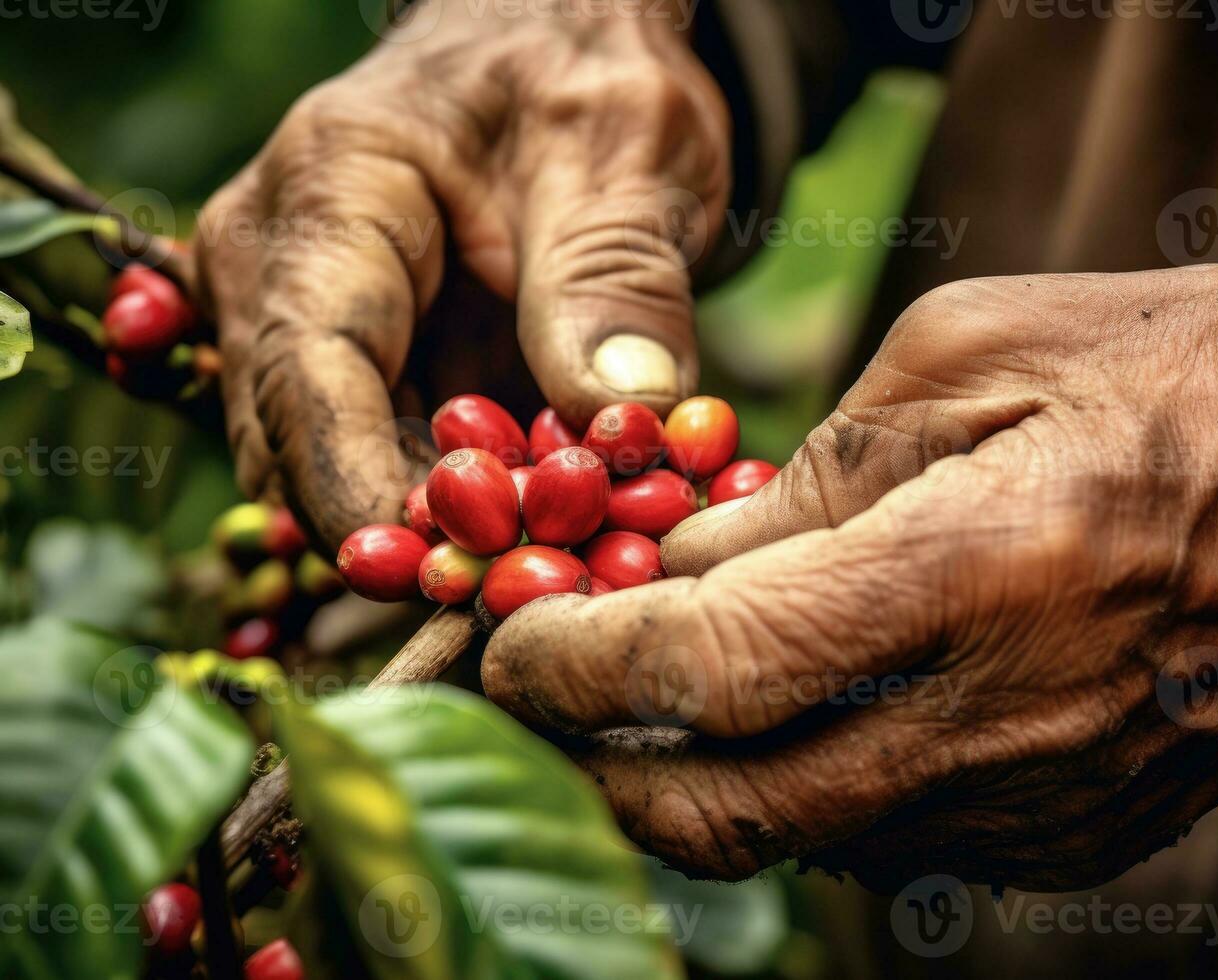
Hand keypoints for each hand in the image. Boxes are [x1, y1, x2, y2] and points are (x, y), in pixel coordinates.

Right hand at [195, 0, 726, 545]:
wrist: (566, 47)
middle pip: (303, 442)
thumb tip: (622, 419)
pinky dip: (469, 511)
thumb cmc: (583, 75)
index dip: (356, 484)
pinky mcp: (368, 374)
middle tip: (523, 589)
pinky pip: (394, 468)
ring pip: (342, 473)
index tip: (435, 570)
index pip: (307, 365)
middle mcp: (285, 268)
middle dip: (405, 532)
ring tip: (553, 566)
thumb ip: (614, 277)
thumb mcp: (622, 152)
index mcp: (328, 196)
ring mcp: (316, 327)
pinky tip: (550, 534)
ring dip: (441, 534)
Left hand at [481, 265, 1217, 890]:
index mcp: (972, 572)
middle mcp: (997, 721)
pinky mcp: (1068, 837)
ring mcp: (1036, 802)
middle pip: (725, 811)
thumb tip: (685, 558)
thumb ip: (814, 469)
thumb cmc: (1178, 382)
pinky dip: (803, 790)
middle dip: (592, 771)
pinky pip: (885, 841)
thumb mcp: (978, 351)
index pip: (711, 667)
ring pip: (796, 842)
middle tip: (535, 706)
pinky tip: (795, 716)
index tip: (508, 644)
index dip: (575, 667)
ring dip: (691, 782)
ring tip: (649, 701)